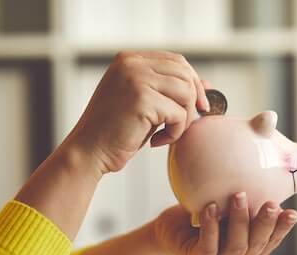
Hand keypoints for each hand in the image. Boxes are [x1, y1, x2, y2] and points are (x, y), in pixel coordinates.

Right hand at [66, 50, 209, 173]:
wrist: (88, 152)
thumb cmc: (115, 132)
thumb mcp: (144, 105)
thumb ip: (169, 91)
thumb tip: (208, 84)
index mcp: (129, 59)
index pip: (176, 60)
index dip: (193, 82)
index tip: (198, 106)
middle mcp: (131, 63)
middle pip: (185, 73)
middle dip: (193, 101)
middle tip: (183, 125)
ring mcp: (136, 78)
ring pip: (186, 92)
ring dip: (183, 119)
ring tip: (166, 134)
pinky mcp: (142, 99)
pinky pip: (179, 114)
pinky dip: (174, 133)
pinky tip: (155, 141)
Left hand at [151, 193, 296, 254]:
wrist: (171, 228)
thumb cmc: (205, 213)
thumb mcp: (229, 203)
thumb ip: (248, 197)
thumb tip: (269, 166)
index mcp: (251, 247)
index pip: (271, 241)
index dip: (283, 229)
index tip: (293, 213)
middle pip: (256, 247)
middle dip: (265, 225)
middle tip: (271, 204)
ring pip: (235, 248)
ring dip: (239, 222)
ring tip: (238, 196)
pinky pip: (207, 247)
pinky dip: (211, 227)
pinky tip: (211, 208)